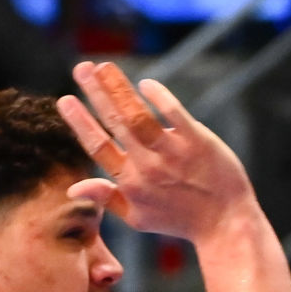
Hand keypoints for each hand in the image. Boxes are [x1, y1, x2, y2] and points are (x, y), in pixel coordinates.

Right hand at [57, 61, 257, 246]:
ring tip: (104, 67)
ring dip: (119, 90)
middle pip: (116, 124)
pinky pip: (176, 115)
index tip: (64, 99)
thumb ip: (105, 198)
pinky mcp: (199, 143)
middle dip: (96, 93)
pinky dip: (160, 98)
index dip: (80, 122)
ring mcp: (173, 154)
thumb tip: (72, 188)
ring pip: (139, 117)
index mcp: (130, 182)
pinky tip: (146, 84)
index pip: (98, 147)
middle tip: (82, 67)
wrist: (225, 224)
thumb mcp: (137, 217)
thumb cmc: (179, 219)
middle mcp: (148, 167)